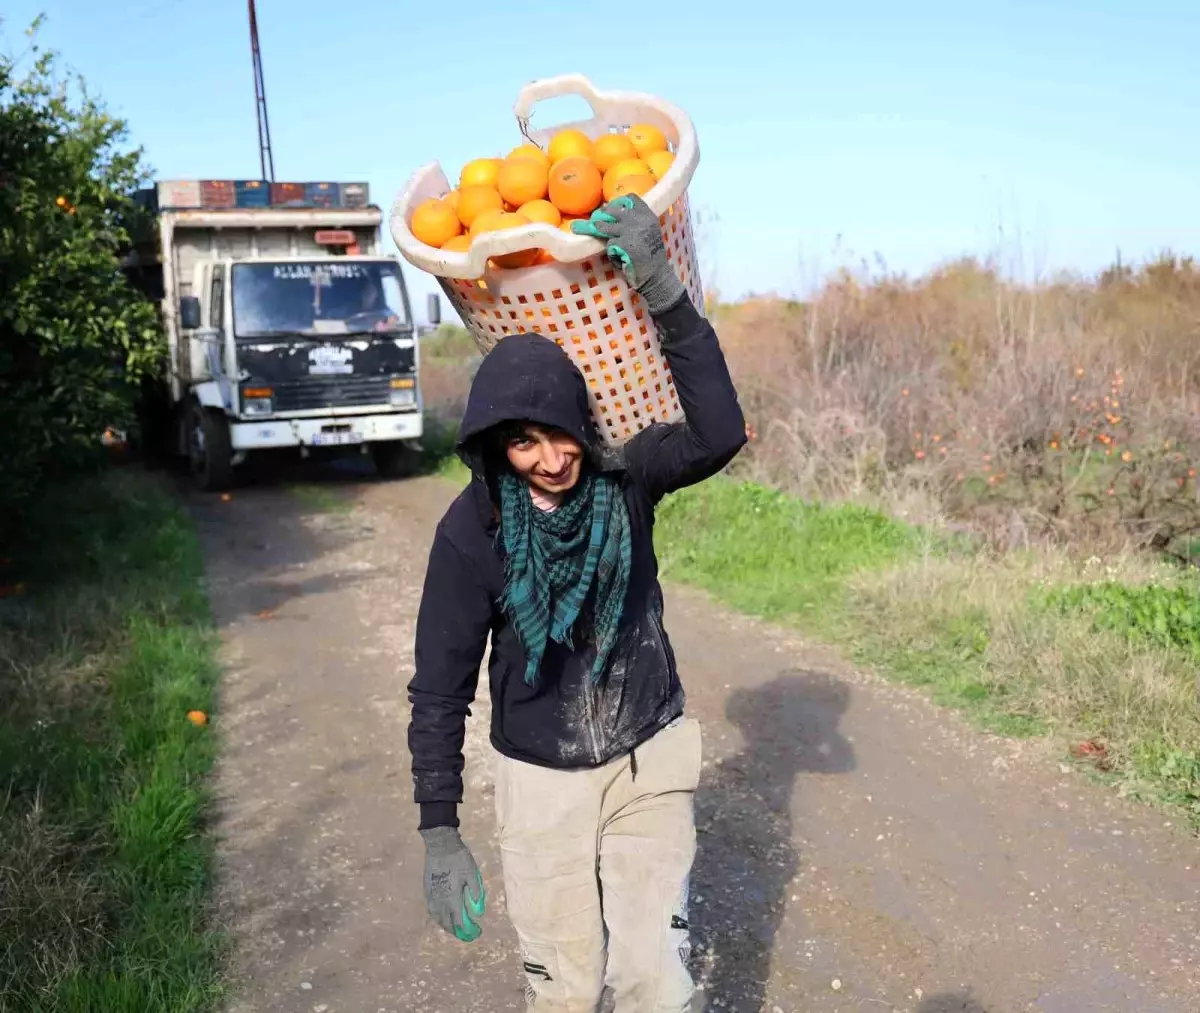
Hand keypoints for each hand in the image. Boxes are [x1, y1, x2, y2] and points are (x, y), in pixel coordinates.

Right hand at [420, 826, 485, 941]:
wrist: (440, 845)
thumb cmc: (459, 859)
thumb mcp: (473, 874)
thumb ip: (476, 894)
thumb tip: (479, 913)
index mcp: (452, 899)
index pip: (460, 922)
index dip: (469, 931)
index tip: (477, 932)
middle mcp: (440, 901)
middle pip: (448, 924)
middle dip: (458, 931)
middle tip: (467, 933)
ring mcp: (432, 897)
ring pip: (438, 918)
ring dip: (447, 926)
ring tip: (455, 928)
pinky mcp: (427, 890)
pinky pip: (432, 910)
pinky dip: (438, 918)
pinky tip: (443, 916)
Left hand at [571, 194, 686, 315]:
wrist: (656, 276)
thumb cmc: (651, 257)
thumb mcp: (649, 233)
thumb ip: (637, 223)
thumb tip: (612, 215)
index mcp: (648, 216)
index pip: (631, 199)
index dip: (618, 202)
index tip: (611, 207)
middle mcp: (641, 220)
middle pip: (613, 210)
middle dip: (602, 214)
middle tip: (594, 219)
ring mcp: (631, 231)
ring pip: (606, 226)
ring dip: (598, 229)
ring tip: (590, 228)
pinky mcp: (623, 244)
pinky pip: (609, 244)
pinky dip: (611, 253)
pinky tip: (618, 259)